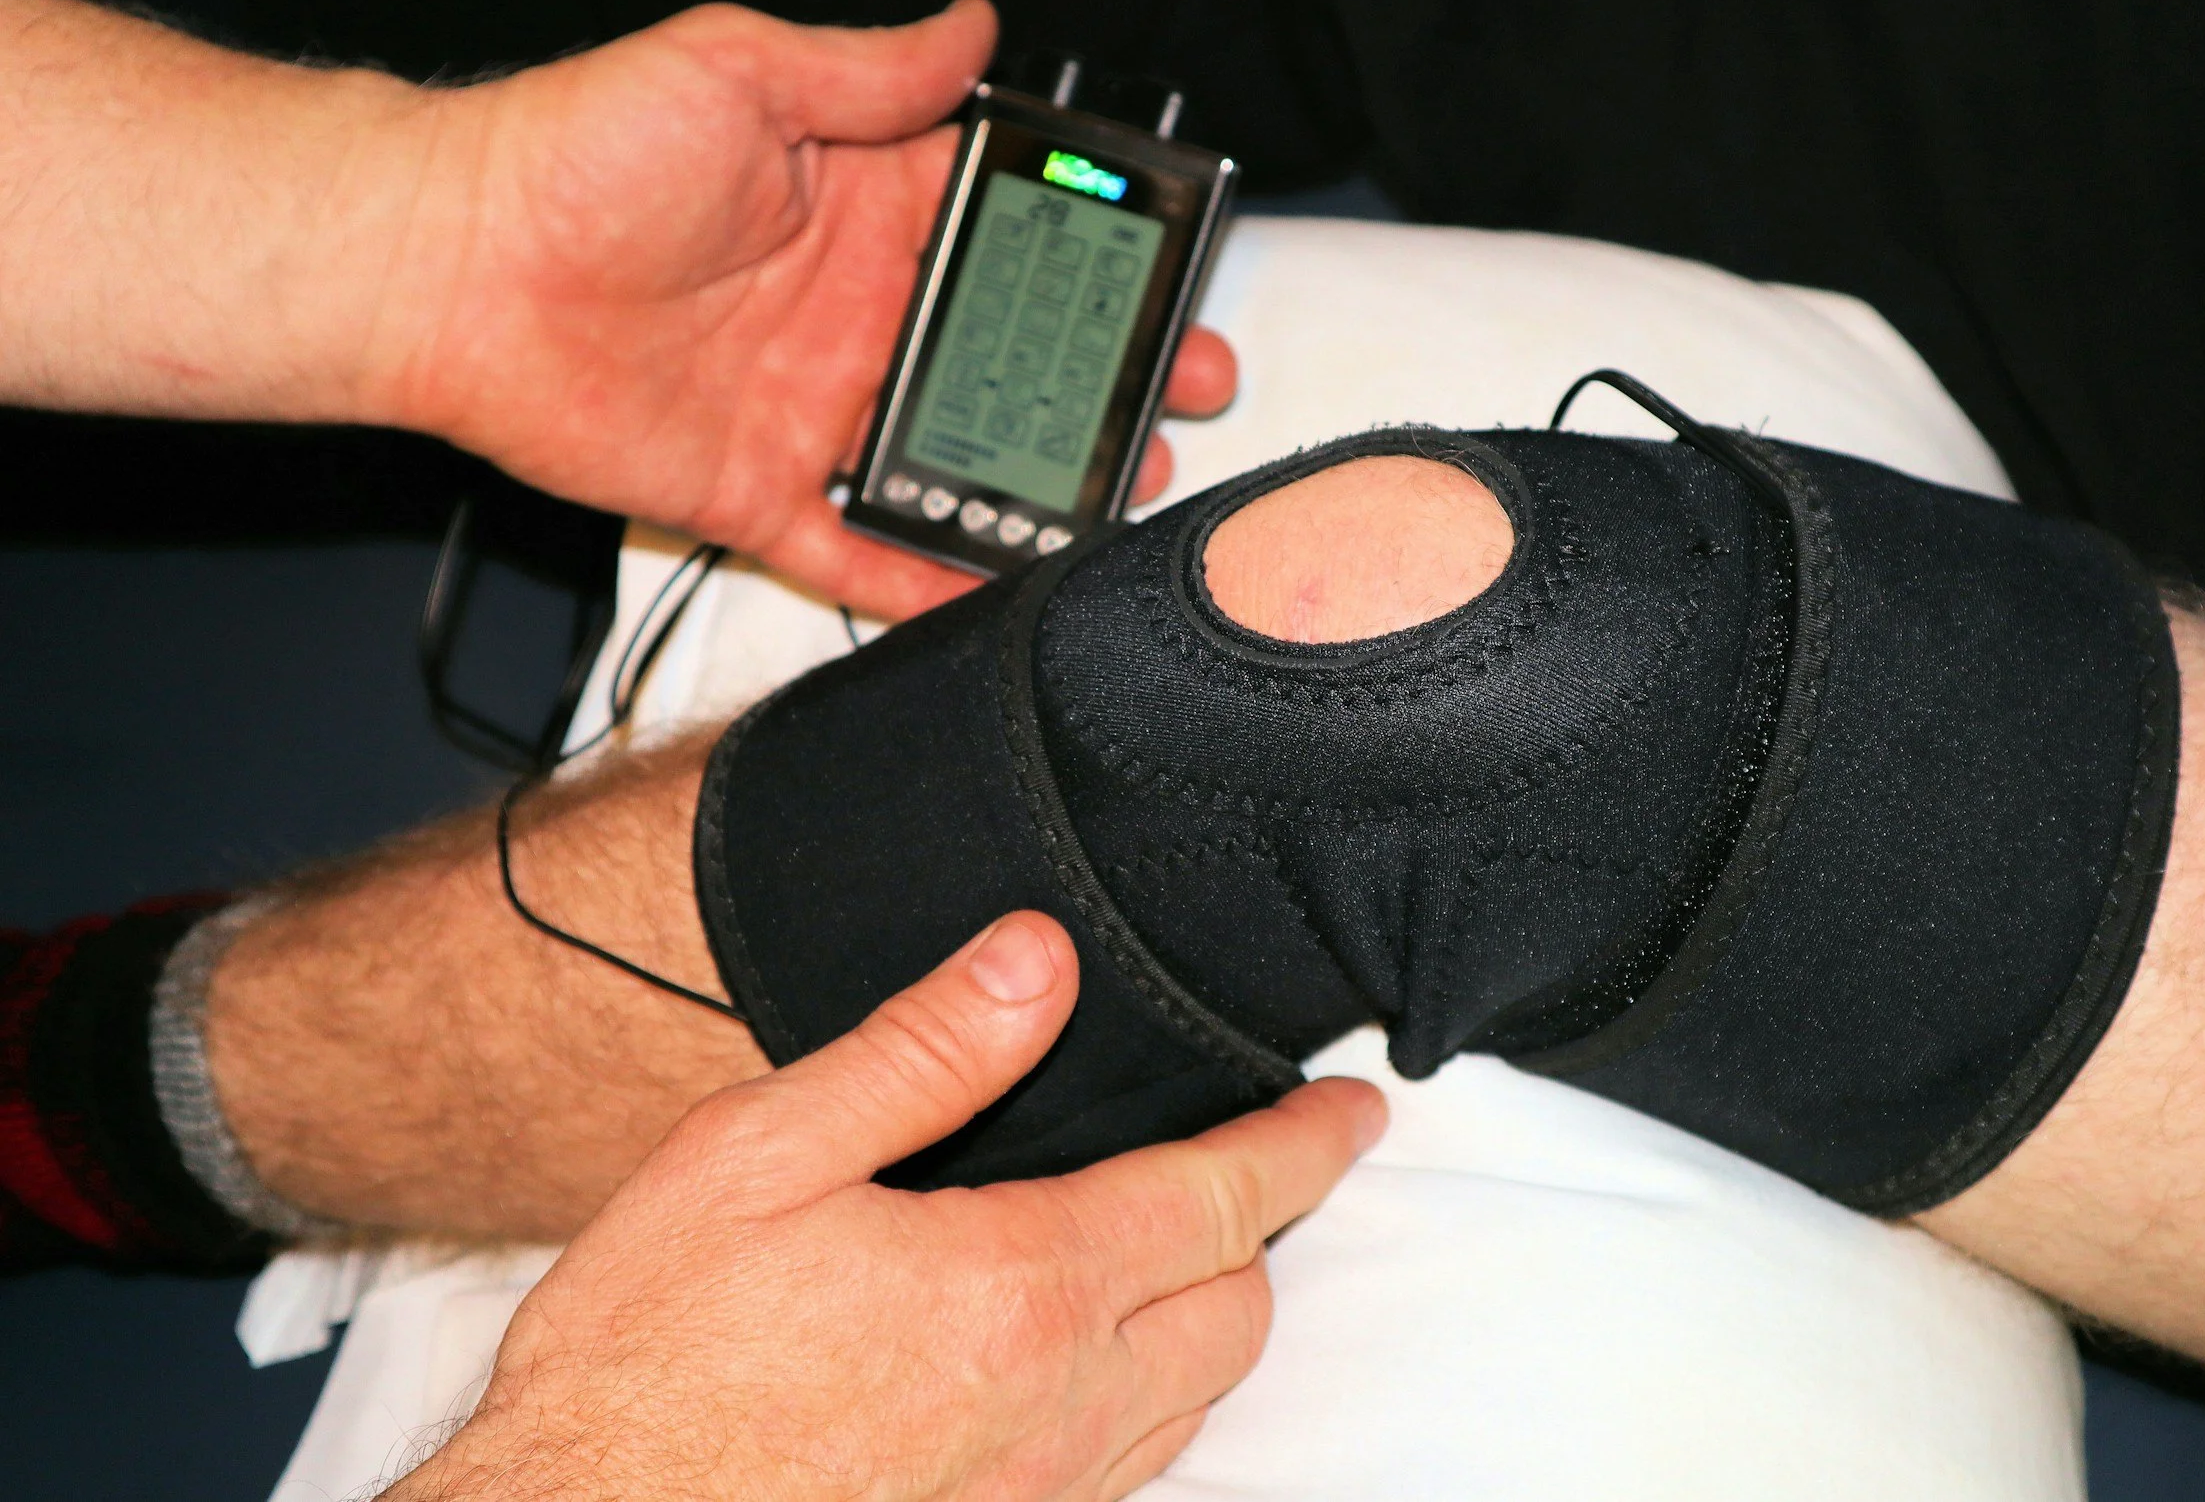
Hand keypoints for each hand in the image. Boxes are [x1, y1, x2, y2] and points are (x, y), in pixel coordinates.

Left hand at [374, 0, 1236, 619]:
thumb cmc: (574, 152)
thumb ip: (869, 70)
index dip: (1087, 250)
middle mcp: (851, 310)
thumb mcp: (738, 70)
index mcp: (861, 205)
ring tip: (1129, 488)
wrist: (451, 266)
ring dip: (1043, 477)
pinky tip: (998, 595)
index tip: (1162, 262)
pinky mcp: (758, 488)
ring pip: (957, 455)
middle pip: (1008, 354)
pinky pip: (858, 549)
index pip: (1005, 229)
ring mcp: (813, 405)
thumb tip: (975, 27)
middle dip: (1105, 372)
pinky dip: (925, 580)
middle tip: (1185, 382)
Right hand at [388, 912, 1384, 1500]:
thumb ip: (919, 1055)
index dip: (1304, 1143)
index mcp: (1019, 1291)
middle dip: (1264, 1225)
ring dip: (1212, 1315)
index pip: (1226, 1197)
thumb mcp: (757, 1161)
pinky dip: (1150, 1402)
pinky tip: (1091, 1367)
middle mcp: (1058, 1409)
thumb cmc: (645, 1371)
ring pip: (1197, 1400)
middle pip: (1240, 1307)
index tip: (1351, 1112)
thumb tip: (1034, 963)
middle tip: (1254, 1166)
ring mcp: (1037, 1498)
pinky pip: (1130, 1471)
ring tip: (1183, 1251)